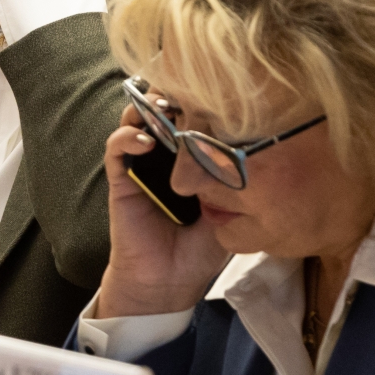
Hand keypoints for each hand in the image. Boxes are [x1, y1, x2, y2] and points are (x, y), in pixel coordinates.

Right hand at [94, 101, 229, 318]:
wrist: (168, 283)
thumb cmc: (199, 252)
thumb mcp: (229, 213)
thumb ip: (236, 184)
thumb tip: (258, 151)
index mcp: (188, 164)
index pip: (190, 121)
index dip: (198, 103)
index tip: (215, 92)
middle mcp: (162, 159)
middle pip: (161, 112)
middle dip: (173, 96)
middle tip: (187, 90)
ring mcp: (139, 166)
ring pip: (135, 121)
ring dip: (147, 109)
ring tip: (164, 108)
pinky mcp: (120, 179)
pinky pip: (116, 149)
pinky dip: (126, 137)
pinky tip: (144, 141)